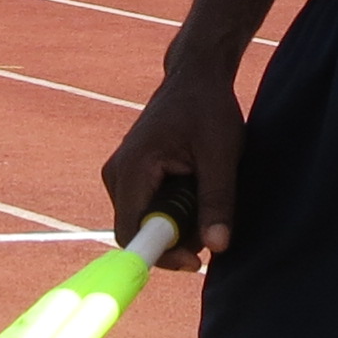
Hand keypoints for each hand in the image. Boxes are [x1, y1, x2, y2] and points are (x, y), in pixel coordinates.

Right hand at [105, 51, 245, 267]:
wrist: (195, 76)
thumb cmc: (207, 108)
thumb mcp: (220, 154)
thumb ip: (217, 200)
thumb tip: (218, 246)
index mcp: (133, 168)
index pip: (131, 234)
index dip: (160, 256)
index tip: (195, 261)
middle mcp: (117, 175)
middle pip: (140, 232)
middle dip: (178, 238)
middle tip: (214, 223)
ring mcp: (121, 176)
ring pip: (147, 222)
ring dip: (180, 222)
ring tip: (208, 191)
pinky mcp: (131, 177)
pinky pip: (150, 209)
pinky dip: (177, 209)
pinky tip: (197, 185)